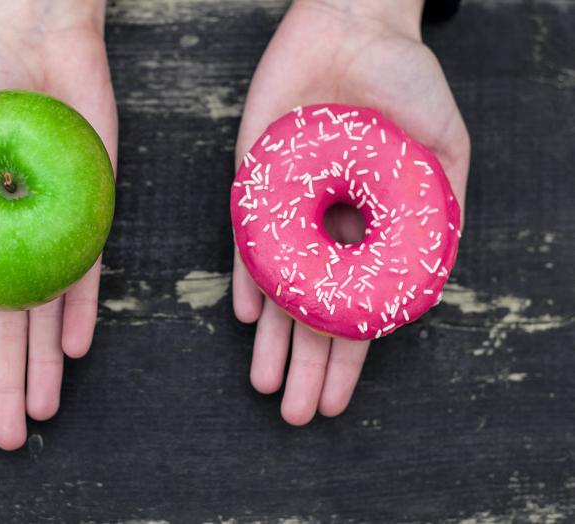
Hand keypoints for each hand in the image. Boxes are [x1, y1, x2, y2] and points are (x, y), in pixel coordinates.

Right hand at [0, 0, 116, 449]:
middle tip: (13, 436)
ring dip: (44, 362)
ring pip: (48, 312)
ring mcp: (51, 232)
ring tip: (44, 409)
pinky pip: (87, 270)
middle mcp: (9, 243)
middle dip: (8, 383)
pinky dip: (82, 308)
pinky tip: (74, 348)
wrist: (37, 45)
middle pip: (8, 328)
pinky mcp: (91, 214)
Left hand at [233, 0, 469, 424]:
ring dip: (273, 339)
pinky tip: (249, 317)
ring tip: (267, 385)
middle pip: (313, 311)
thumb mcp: (444, 147)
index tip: (338, 400)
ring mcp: (288, 210)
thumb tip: (431, 273)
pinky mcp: (254, 182)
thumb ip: (440, 209)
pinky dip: (248, 277)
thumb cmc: (407, 81)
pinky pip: (248, 239)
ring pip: (278, 287)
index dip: (348, 357)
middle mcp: (327, 230)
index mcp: (370, 231)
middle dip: (306, 364)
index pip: (356, 308)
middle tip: (296, 414)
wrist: (353, 27)